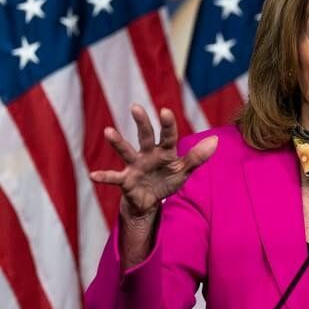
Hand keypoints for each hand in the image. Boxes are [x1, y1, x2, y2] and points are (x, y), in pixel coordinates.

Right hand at [90, 104, 217, 219]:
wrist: (151, 201)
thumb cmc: (168, 180)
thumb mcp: (184, 171)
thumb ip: (198, 157)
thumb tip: (215, 140)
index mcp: (165, 151)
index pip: (169, 136)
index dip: (168, 125)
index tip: (165, 111)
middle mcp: (148, 154)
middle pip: (146, 136)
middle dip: (142, 122)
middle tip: (136, 106)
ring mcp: (135, 165)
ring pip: (127, 151)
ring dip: (118, 142)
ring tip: (108, 131)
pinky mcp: (126, 180)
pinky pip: (114, 177)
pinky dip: (104, 176)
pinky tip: (93, 174)